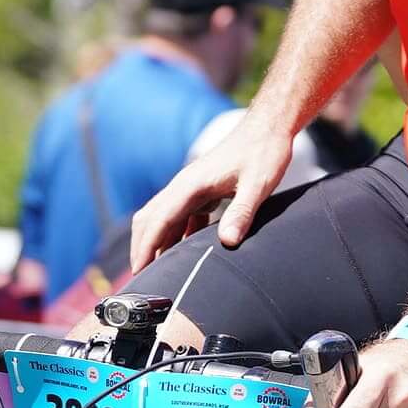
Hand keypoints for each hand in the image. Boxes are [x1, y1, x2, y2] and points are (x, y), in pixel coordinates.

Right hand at [127, 113, 292, 269]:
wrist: (268, 128)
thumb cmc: (264, 153)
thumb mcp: (258, 184)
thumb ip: (242, 212)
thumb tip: (228, 242)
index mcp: (191, 185)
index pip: (159, 220)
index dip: (146, 246)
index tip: (139, 270)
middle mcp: (184, 186)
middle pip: (150, 220)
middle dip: (142, 248)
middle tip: (142, 279)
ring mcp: (191, 189)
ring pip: (162, 219)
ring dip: (157, 243)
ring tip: (158, 272)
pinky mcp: (201, 192)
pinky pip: (180, 217)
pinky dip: (176, 236)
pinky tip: (183, 255)